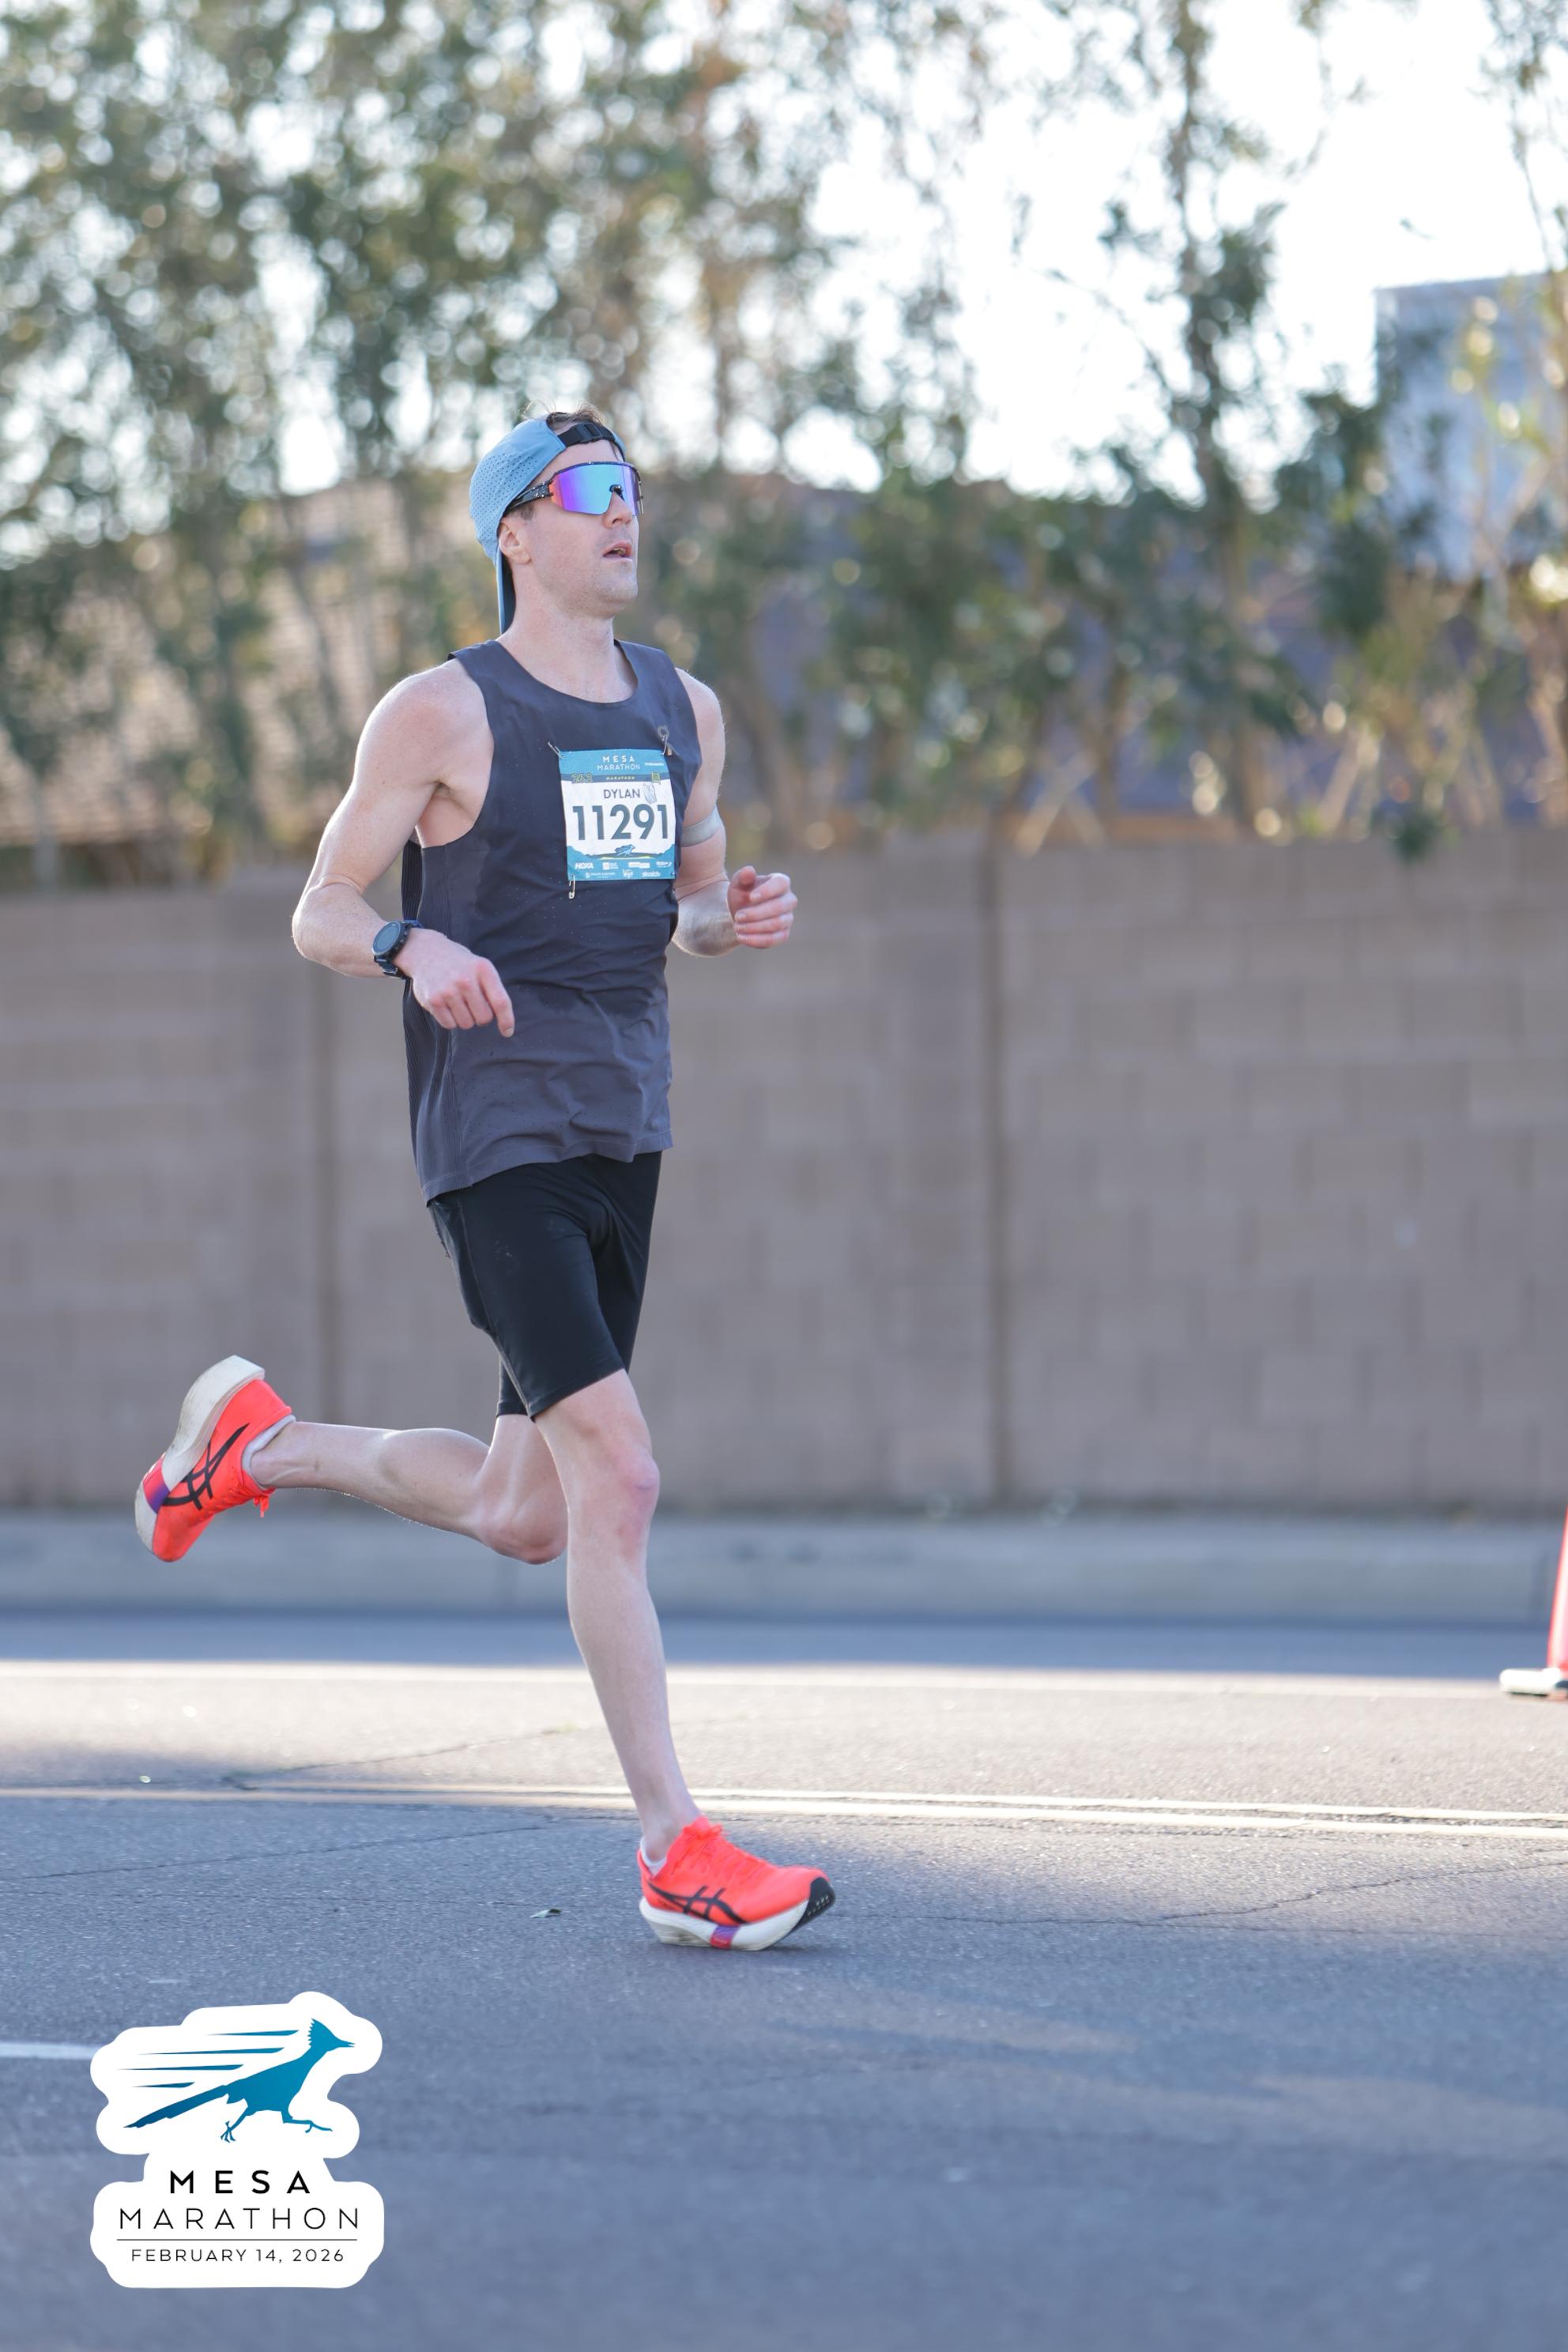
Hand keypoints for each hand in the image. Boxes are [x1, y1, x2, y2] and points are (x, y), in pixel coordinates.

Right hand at [397, 928, 514, 1034]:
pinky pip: (449, 1025)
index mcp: (483, 969)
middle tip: (473, 1004)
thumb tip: (503, 1021)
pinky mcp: (433, 1000)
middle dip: (481, 1017)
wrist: (427, 952)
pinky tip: (446, 1004)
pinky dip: (450, 1020)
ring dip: (465, 1018)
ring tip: (458, 1001)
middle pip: (484, 1018)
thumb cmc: (461, 965)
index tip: (507, 1032)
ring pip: (466, 1024)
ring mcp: (448, 990)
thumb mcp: (481, 968)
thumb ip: (493, 990)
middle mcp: (466, 980)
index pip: (501, 1002)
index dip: (506, 1020)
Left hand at [727, 865, 795, 948]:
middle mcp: (789, 900)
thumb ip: (743, 876)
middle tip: (738, 916)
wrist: (740, 914)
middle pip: (779, 907)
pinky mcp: (783, 934)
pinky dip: (757, 940)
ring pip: (776, 924)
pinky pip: (774, 939)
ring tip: (737, 927)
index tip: (750, 897)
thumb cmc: (742, 894)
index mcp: (781, 882)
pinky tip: (741, 938)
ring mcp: (788, 918)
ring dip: (754, 927)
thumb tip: (749, 871)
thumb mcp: (738, 884)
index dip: (767, 891)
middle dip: (756, 913)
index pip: (781, 884)